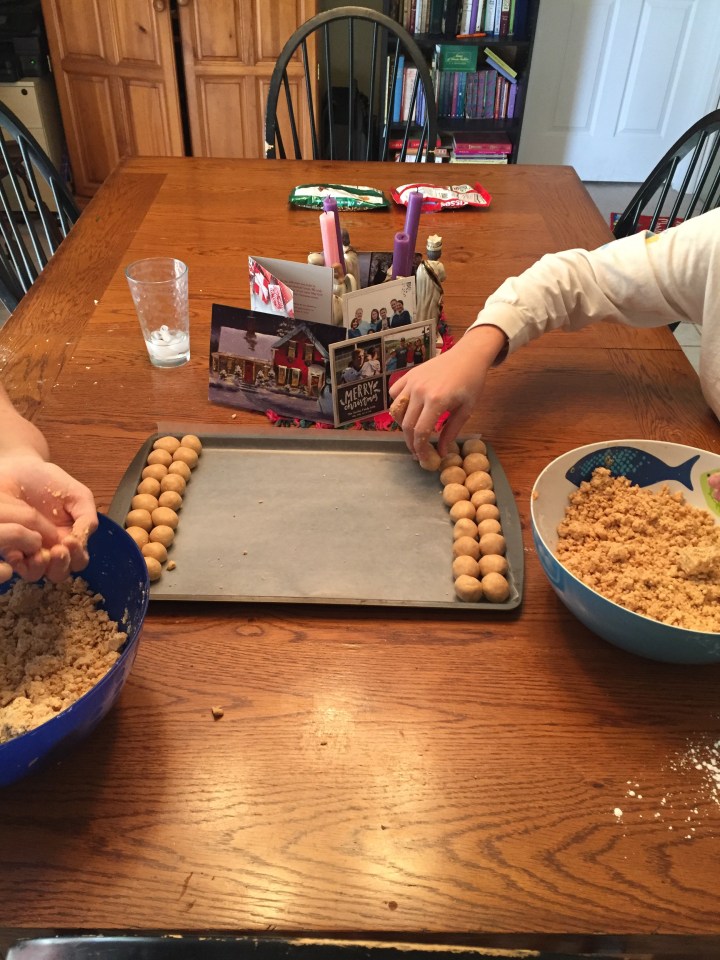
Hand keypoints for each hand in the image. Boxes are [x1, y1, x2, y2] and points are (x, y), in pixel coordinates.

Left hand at [0, 455, 97, 584]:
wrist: (19, 469)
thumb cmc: (49, 480)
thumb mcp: (77, 494)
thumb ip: (87, 516)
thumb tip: (84, 538)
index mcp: (70, 538)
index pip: (79, 559)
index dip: (77, 555)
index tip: (71, 540)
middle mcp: (51, 549)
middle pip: (60, 573)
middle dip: (61, 565)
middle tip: (57, 549)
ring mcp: (30, 550)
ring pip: (39, 574)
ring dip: (42, 567)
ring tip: (39, 552)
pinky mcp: (11, 548)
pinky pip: (16, 565)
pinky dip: (19, 563)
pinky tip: (18, 551)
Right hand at [388, 325, 506, 460]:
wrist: (468, 355)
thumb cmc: (471, 382)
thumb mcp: (466, 410)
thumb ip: (451, 432)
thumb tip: (441, 453)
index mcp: (436, 400)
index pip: (420, 432)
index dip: (420, 448)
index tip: (424, 458)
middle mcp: (419, 391)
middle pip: (406, 425)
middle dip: (410, 442)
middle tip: (418, 450)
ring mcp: (411, 382)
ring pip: (396, 410)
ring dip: (402, 425)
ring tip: (414, 430)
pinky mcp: (408, 375)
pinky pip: (394, 394)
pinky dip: (398, 405)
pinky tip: (409, 410)